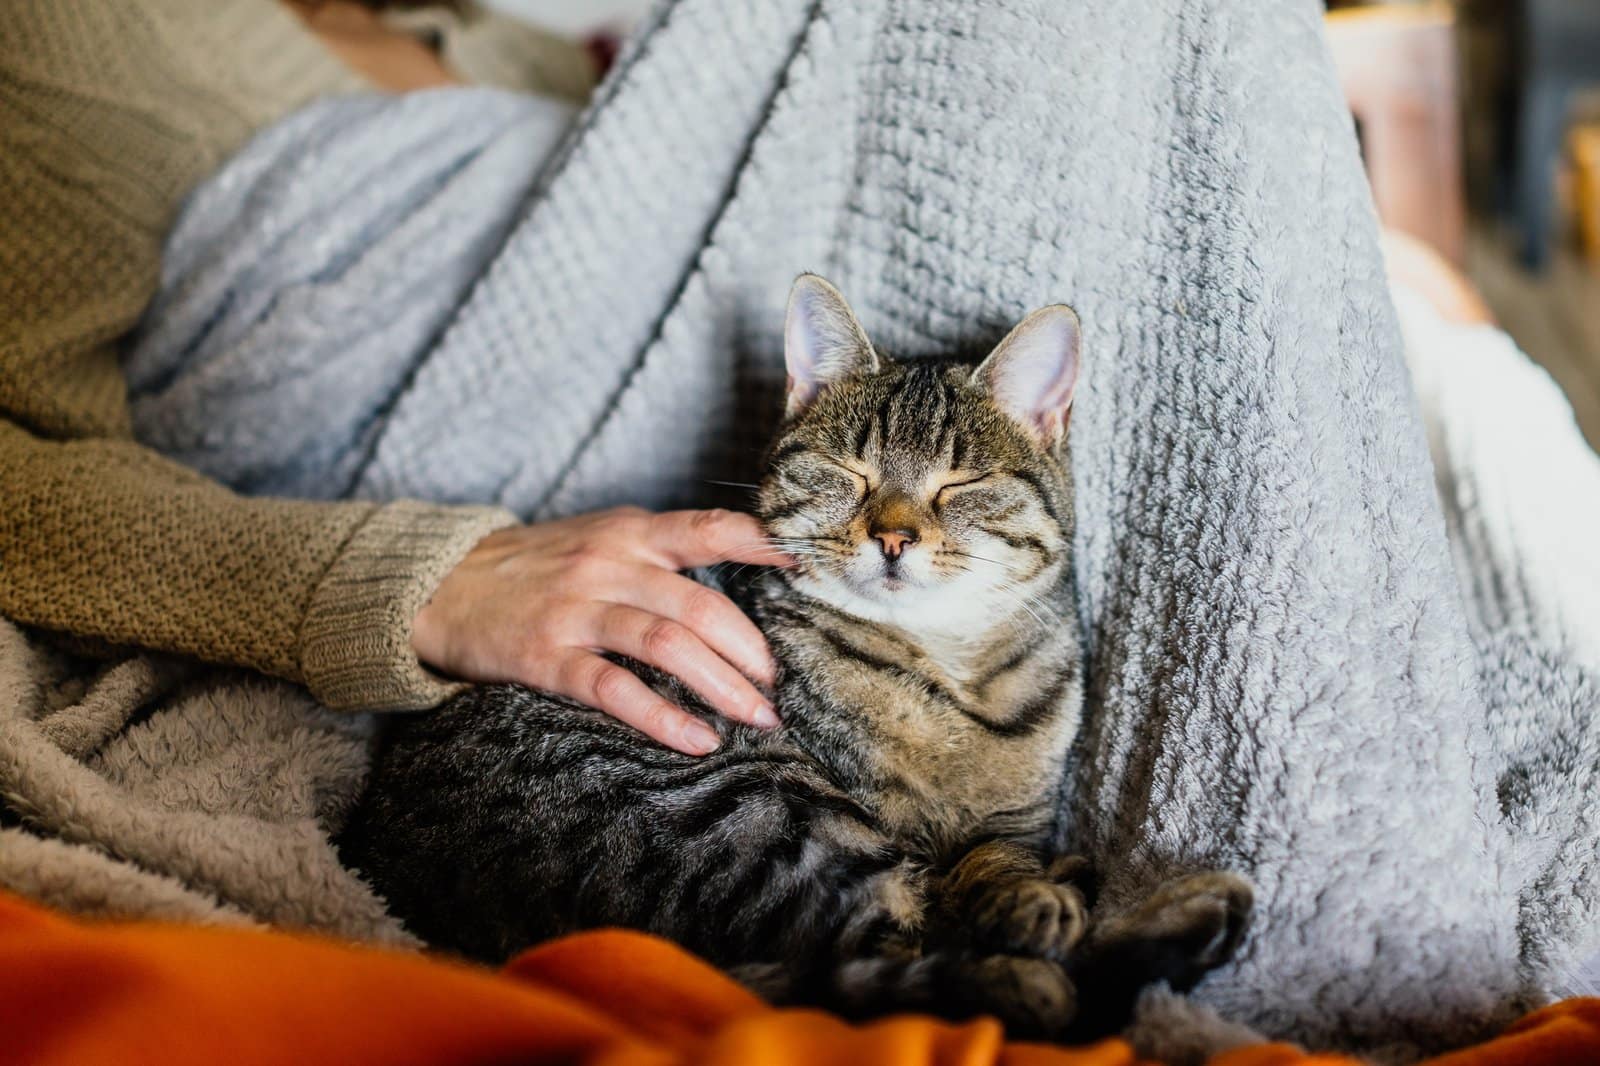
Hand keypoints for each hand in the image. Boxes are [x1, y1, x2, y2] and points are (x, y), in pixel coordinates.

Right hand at [412, 507, 791, 754]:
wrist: (443, 584)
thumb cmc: (538, 565)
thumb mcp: (600, 537)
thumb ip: (661, 551)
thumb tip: (745, 567)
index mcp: (630, 533)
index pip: (710, 529)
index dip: (764, 544)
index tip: (810, 566)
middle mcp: (609, 565)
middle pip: (702, 606)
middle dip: (752, 652)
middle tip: (780, 687)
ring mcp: (577, 611)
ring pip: (668, 646)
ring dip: (723, 687)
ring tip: (757, 717)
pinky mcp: (546, 657)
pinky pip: (614, 690)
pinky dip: (662, 718)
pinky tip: (696, 740)